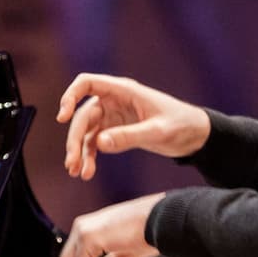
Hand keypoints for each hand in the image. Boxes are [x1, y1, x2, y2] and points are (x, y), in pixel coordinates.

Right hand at [56, 73, 211, 180]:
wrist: (196, 136)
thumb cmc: (181, 124)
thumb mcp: (158, 131)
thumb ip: (130, 136)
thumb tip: (100, 143)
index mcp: (124, 90)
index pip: (87, 83)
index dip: (70, 96)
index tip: (62, 116)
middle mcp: (114, 101)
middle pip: (82, 115)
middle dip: (74, 139)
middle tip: (72, 162)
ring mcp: (114, 116)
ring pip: (86, 132)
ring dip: (79, 151)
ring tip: (77, 172)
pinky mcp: (117, 132)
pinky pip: (96, 143)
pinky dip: (90, 157)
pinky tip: (87, 173)